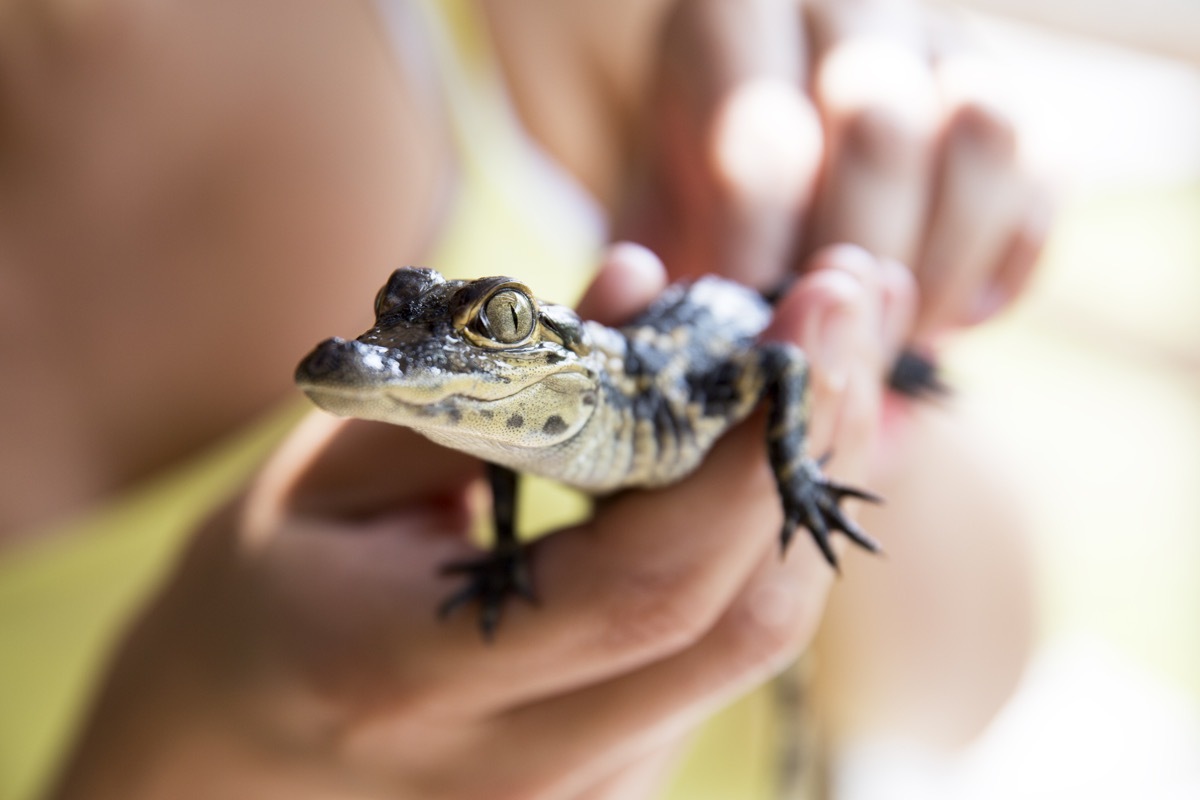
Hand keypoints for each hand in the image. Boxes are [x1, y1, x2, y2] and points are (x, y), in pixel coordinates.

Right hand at [52, 244, 910, 799]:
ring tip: (821, 364)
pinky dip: (757, 549)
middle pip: (737, 627)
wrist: (224, 757)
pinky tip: (760, 457)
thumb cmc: (255, 603)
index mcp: (415, 675)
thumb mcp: (320, 480)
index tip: (810, 318)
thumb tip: (634, 286)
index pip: (641, 582)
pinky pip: (715, 660)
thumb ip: (479, 388)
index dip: (746, 452)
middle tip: (846, 314)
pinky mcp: (606, 789)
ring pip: (745, 646)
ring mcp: (574, 797)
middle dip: (809, 453)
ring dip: (798, 494)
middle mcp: (516, 765)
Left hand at [618, 0, 1050, 341]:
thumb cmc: (695, 194)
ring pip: (981, 137)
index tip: (748, 339)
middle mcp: (851, 3)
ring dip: (939, 266)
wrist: (759, 154)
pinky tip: (949, 318)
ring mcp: (945, 41)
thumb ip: (653, 272)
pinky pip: (1046, 171)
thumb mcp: (649, 214)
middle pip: (880, 133)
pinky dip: (1005, 265)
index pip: (765, 141)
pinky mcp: (1014, 89)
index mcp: (737, 16)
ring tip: (890, 335)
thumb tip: (696, 336)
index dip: (760, 259)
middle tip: (827, 344)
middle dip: (853, 269)